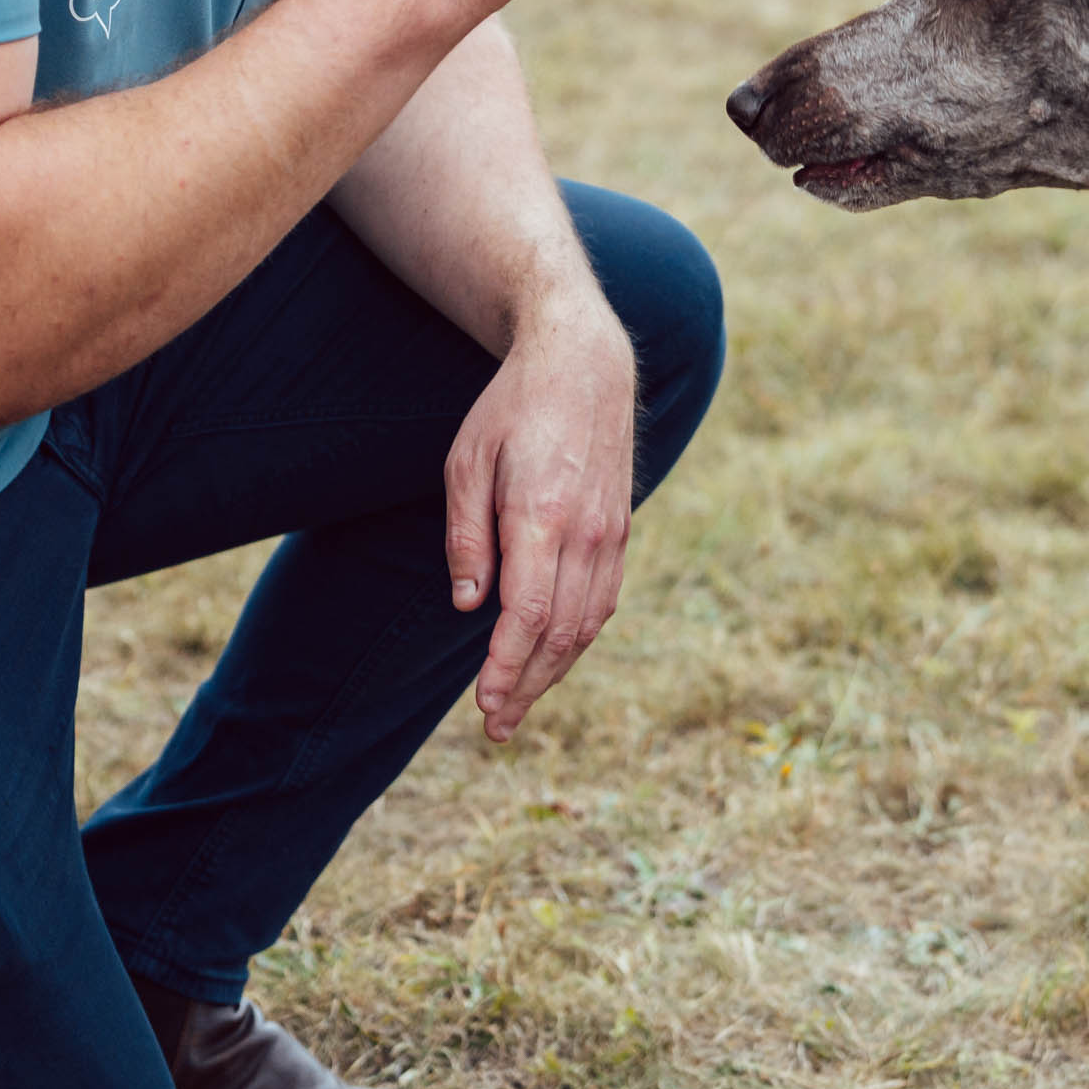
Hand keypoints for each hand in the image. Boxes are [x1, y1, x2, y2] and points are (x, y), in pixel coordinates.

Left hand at [443, 293, 638, 741]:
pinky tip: (553, 655)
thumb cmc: (513, 407)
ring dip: (555, 671)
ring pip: (588, 624)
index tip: (484, 702)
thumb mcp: (466, 459)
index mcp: (542, 516)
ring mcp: (611, 532)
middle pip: (560, 633)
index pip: (526, 615)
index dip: (506, 667)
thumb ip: (466, 535)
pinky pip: (604, 600)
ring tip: (520, 703)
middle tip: (496, 725)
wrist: (586, 362)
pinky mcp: (622, 529)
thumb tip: (467, 604)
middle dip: (527, 686)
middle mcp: (586, 532)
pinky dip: (579, 638)